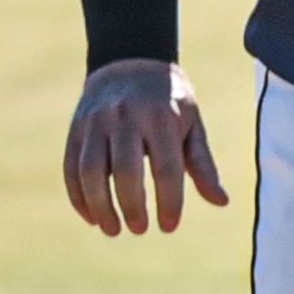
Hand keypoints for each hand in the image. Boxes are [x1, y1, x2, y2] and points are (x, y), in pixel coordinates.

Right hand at [63, 58, 228, 237]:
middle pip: (125, 170)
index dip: (168, 202)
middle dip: (132, 206)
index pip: (166, 168)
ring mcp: (97, 122)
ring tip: (113, 230)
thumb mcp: (192, 125)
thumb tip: (221, 202)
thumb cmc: (169, 102)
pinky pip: (71, 167)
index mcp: (162, 117)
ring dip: (100, 206)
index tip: (170, 227)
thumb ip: (202, 164)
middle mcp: (126, 117)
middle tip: (140, 229)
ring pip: (91, 170)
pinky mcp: (76, 129)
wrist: (131, 62)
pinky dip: (78, 196)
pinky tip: (92, 217)